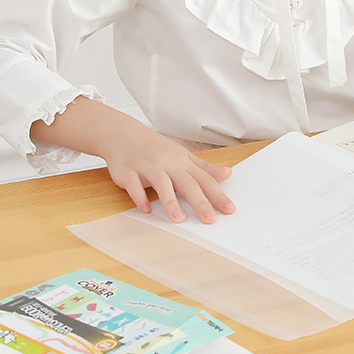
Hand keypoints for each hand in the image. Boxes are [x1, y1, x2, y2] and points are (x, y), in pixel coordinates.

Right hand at [101, 123, 234, 224]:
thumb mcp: (182, 155)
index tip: (229, 209)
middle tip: (210, 219)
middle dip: (199, 201)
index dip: (217, 194)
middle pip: (187, 183)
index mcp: (182, 162)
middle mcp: (167, 164)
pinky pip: (134, 185)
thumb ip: (204, 167)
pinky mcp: (128, 172)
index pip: (204, 179)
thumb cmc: (156, 148)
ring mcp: (147, 167)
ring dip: (170, 201)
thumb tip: (227, 174)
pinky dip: (140, 197)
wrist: (124, 134)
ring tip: (179, 219)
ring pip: (161, 184)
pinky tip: (146, 209)